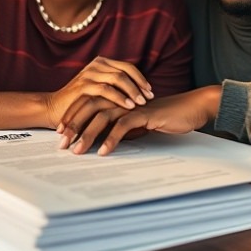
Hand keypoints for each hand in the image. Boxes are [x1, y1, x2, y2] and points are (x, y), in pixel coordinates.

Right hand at [45, 56, 152, 127]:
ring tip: (142, 103)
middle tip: (150, 98)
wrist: (55, 109)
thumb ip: (117, 89)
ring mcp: (88, 74)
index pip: (127, 67)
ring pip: (117, 78)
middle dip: (139, 85)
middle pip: (125, 71)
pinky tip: (129, 106)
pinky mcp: (82, 86)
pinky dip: (120, 98)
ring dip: (132, 91)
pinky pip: (106, 90)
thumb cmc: (82, 104)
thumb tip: (142, 96)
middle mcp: (95, 65)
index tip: (150, 92)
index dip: (141, 79)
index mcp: (101, 63)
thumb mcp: (101, 93)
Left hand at [58, 86, 220, 154]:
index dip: (72, 117)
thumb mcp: (139, 122)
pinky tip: (104, 152)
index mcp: (118, 98)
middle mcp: (121, 98)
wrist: (190, 108)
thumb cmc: (166, 116)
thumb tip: (106, 139)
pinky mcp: (144, 113)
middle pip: (89, 108)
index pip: (88, 104)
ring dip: (88, 135)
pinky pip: (123, 126)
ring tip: (77, 151)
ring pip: (103, 117)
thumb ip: (122, 127)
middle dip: (73, 126)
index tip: (60, 133)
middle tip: (61, 144)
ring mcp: (132, 105)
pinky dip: (112, 139)